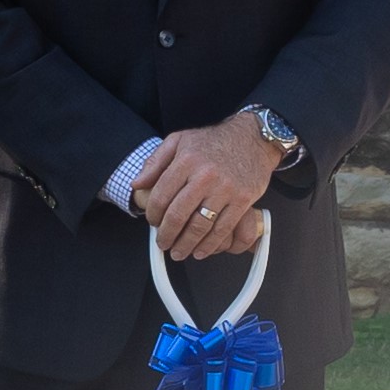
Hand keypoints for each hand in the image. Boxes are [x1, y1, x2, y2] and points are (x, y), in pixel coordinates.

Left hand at [132, 118, 278, 260]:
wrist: (252, 138)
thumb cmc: (213, 141)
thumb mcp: (179, 141)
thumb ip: (155, 162)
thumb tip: (137, 184)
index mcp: (186, 161)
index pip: (161, 196)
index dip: (153, 215)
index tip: (153, 222)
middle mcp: (205, 176)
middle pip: (178, 215)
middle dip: (167, 235)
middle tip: (163, 243)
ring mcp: (225, 189)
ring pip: (199, 226)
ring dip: (186, 244)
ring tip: (179, 252)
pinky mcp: (242, 200)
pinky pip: (223, 229)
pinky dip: (209, 245)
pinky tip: (200, 251)